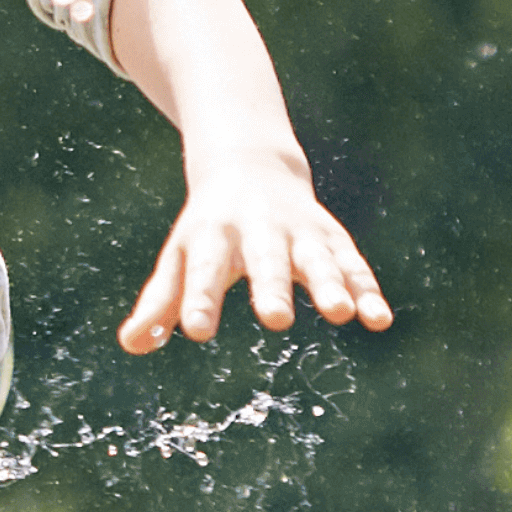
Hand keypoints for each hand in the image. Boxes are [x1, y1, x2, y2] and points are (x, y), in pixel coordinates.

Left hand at [115, 147, 393, 352]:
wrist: (251, 166)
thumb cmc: (208, 229)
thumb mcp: (179, 258)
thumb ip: (160, 303)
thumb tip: (132, 345)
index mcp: (213, 235)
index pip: (204, 270)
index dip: (200, 299)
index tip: (196, 329)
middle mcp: (259, 229)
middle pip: (265, 259)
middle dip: (272, 287)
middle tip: (275, 319)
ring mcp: (300, 233)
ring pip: (317, 258)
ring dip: (330, 284)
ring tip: (339, 313)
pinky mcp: (333, 240)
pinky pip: (353, 265)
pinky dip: (367, 290)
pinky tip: (379, 319)